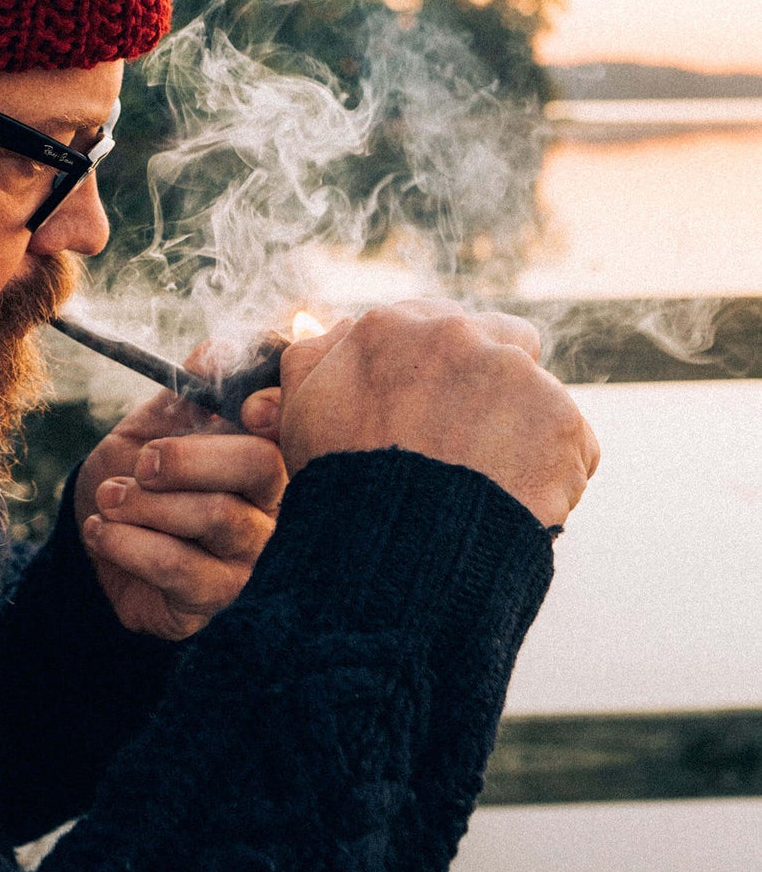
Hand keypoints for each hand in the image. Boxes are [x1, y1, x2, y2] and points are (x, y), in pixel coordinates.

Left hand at [74, 361, 286, 640]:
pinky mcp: (220, 599)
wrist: (98, 540)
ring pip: (216, 516)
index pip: (292, 419)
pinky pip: (182, 568)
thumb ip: (188, 389)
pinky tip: (103, 531)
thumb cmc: (135, 478)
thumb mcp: (154, 424)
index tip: (244, 407)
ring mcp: (253, 555)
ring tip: (109, 497)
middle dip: (188, 456)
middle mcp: (273, 503)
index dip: (275, 404)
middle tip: (142, 461)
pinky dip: (130, 543)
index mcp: (264, 450)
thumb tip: (219, 350)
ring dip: (146, 502)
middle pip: (260, 464)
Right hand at [279, 300, 599, 528]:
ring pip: (536, 391)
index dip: (436, 368)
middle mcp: (455, 334)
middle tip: (467, 440)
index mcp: (389, 326)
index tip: (432, 407)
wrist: (394, 548)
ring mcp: (513, 373)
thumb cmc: (341, 482)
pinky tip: (514, 499)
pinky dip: (553, 470)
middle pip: (499, 337)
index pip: (434, 323)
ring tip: (487, 480)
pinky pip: (571, 442)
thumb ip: (316, 356)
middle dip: (491, 381)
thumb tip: (340, 330)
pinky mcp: (561, 419)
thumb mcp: (301, 410)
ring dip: (522, 424)